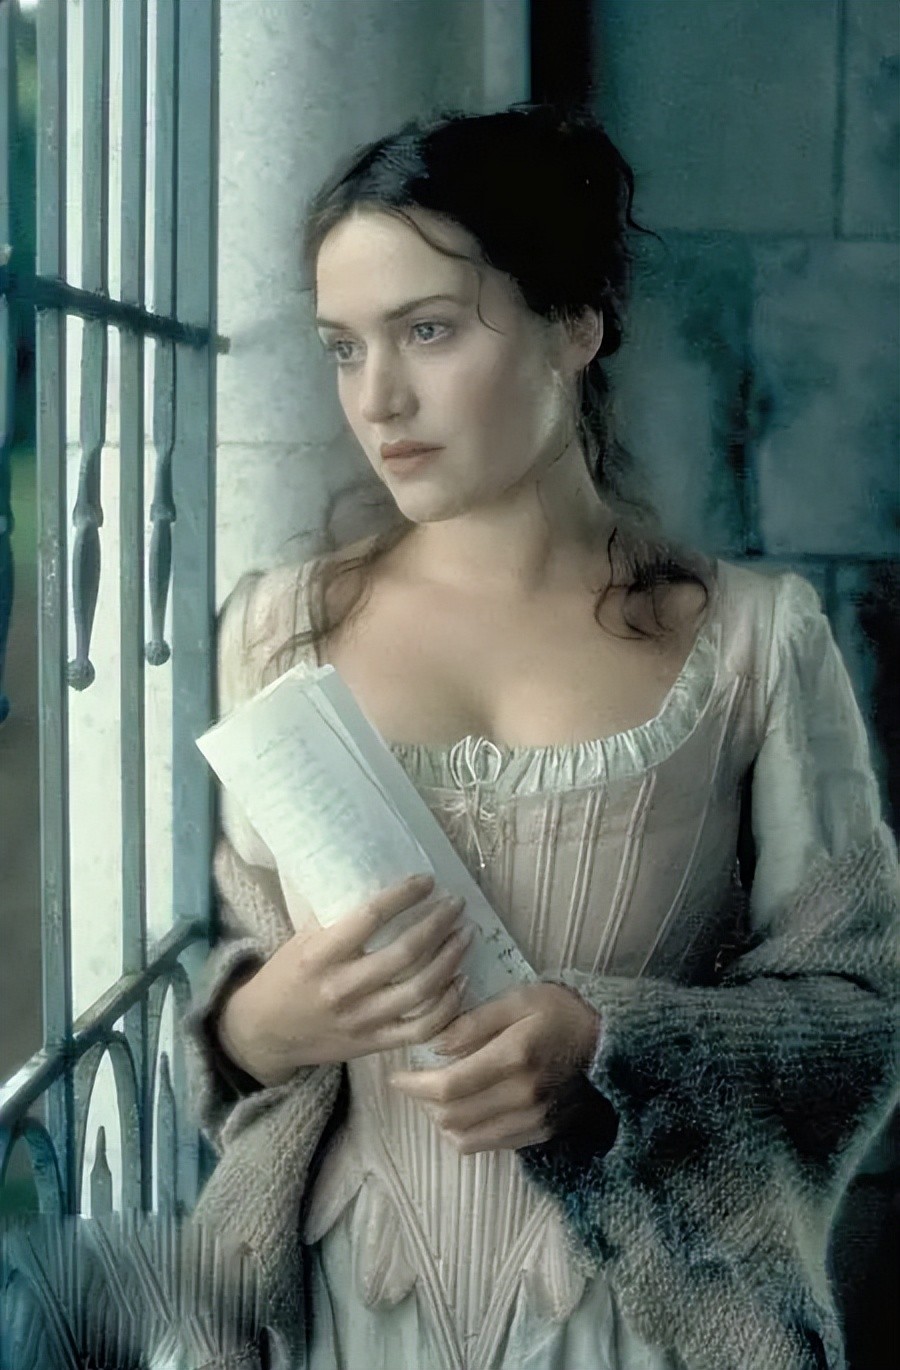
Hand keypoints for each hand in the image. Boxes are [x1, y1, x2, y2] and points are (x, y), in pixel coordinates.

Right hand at [217, 873, 472, 1084]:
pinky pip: (421, 1028)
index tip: (427, 881)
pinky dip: (447, 1006)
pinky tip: (460, 981)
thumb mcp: (302, 940)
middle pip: (404, 953)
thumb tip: (381, 883)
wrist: (266, 1034)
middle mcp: (342, 988)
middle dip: (438, 924)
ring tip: (465, 935)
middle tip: (456, 904)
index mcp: (319, 956)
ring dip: (450, 960)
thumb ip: (337, 918)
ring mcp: (361, 1020)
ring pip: (420, 991)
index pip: (370, 917)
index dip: (404, 896)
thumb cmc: (288, 976)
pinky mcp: (374, 1044)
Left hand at [387, 983, 601, 1153]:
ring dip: (441, 1122)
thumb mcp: (521, 999)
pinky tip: (464, 1110)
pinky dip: (467, 1133)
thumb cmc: (563, 1013)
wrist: (614, 1046)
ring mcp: (533, 1120)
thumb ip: (476, 1021)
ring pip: (467, 1139)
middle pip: (452, 1117)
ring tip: (435, 1098)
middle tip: (413, 1083)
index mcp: (514, 1058)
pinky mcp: (541, 1134)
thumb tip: (437, 1045)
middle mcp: (522, 1097)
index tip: (396, 1075)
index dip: (414, 1085)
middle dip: (423, 1103)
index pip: (448, 1086)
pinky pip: (491, 1145)